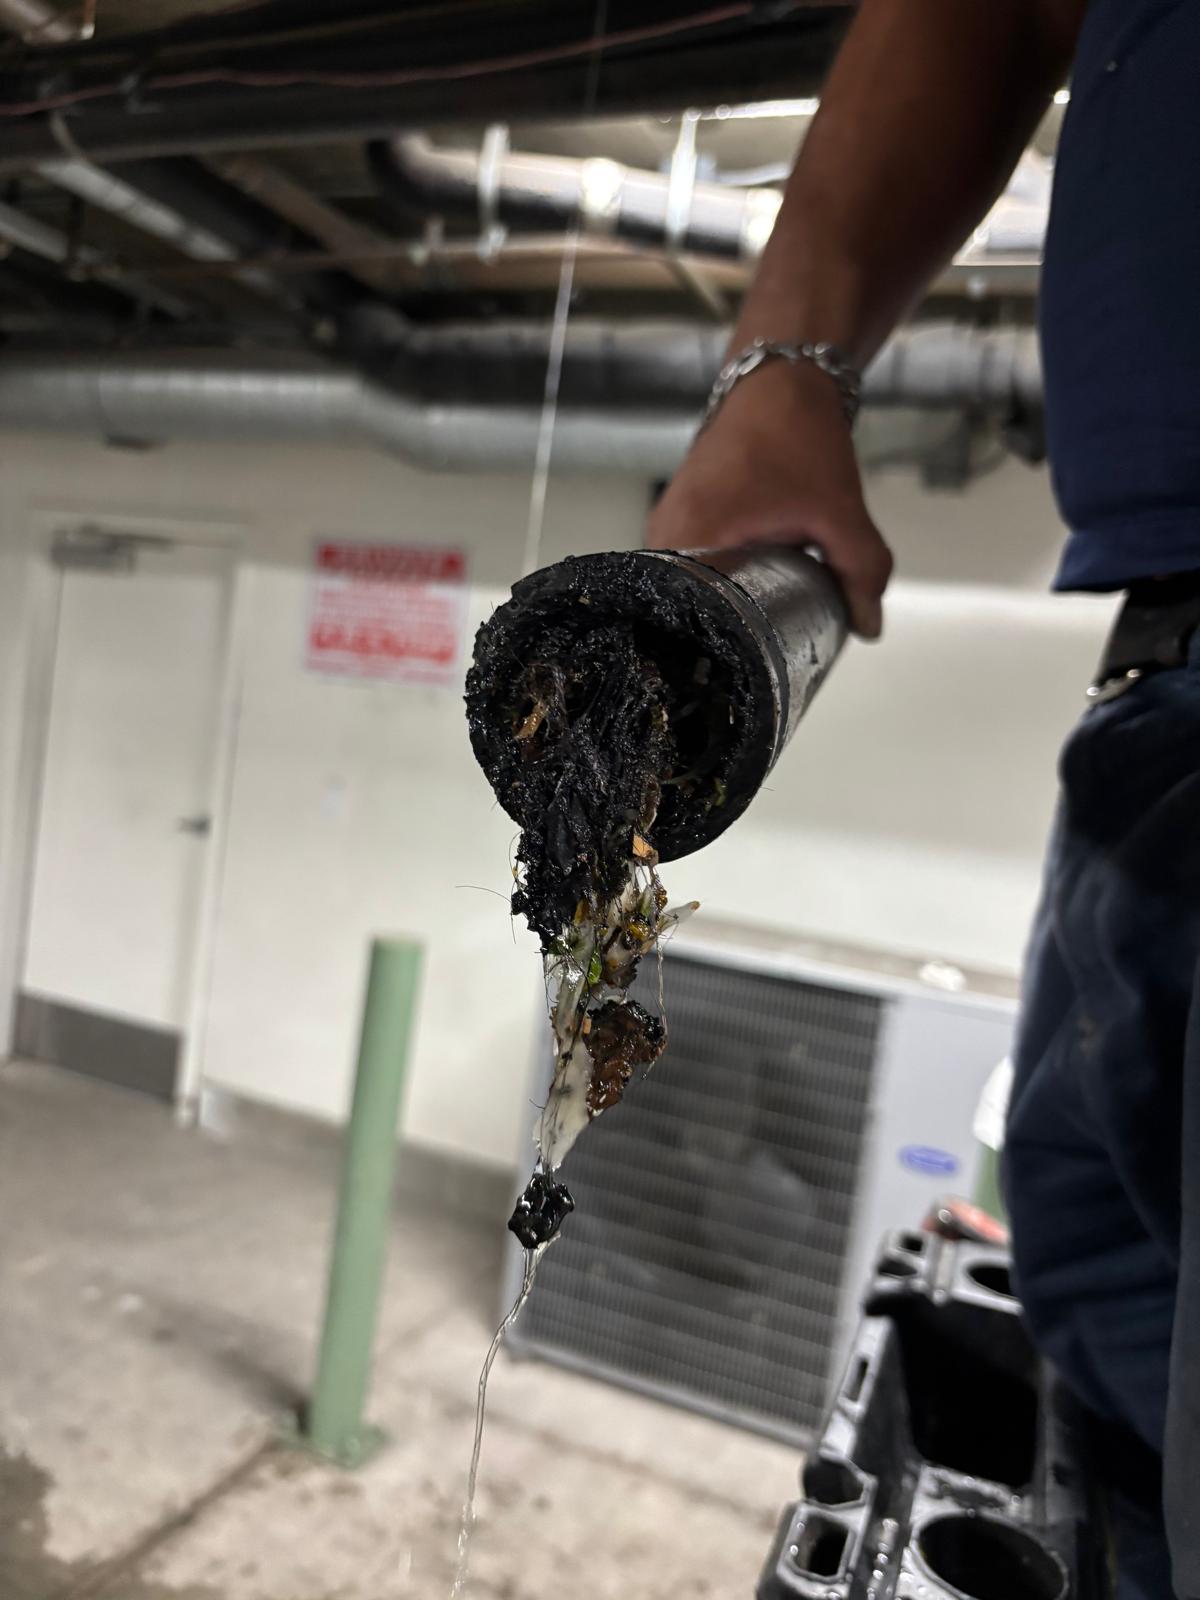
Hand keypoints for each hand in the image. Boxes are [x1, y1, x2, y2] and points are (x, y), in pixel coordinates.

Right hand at [647, 359, 892, 638]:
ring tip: (764, 624)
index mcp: (686, 538)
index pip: (685, 620)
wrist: (781, 377)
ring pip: (692, 587)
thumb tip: (869, 628)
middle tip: (768, 648)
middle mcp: (661, 535)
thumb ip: (861, 571)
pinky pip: (696, 564)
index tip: (756, 662)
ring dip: (728, 601)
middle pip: (687, 607)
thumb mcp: (839, 512)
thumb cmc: (798, 437)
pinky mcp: (679, 517)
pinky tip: (755, 588)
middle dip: (729, 628)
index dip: (723, 647)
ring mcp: (666, 525)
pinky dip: (726, 576)